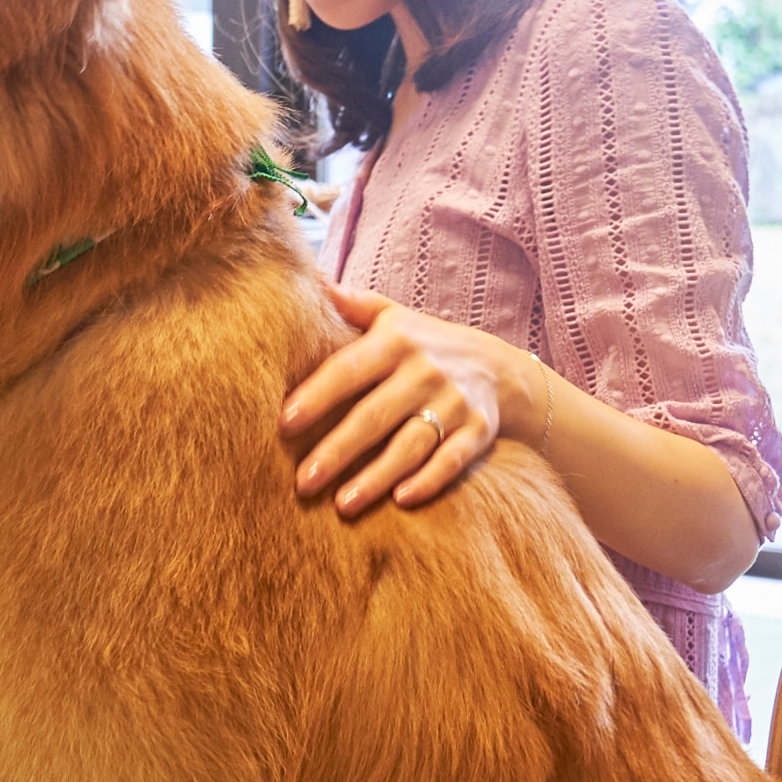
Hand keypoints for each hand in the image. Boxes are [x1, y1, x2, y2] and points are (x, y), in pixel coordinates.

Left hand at [282, 285, 545, 515]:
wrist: (498, 366)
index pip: (348, 369)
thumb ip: (350, 304)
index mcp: (396, 340)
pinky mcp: (479, 431)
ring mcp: (455, 402)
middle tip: (302, 482)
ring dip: (376, 476)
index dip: (316, 396)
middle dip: (337, 450)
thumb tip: (304, 277)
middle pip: (375, 415)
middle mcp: (426, 370)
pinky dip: (429, 480)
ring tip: (341, 505)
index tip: (283, 424)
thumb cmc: (424, 344)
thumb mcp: (391, 316)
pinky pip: (452, 460)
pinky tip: (400, 501)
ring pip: (411, 443)